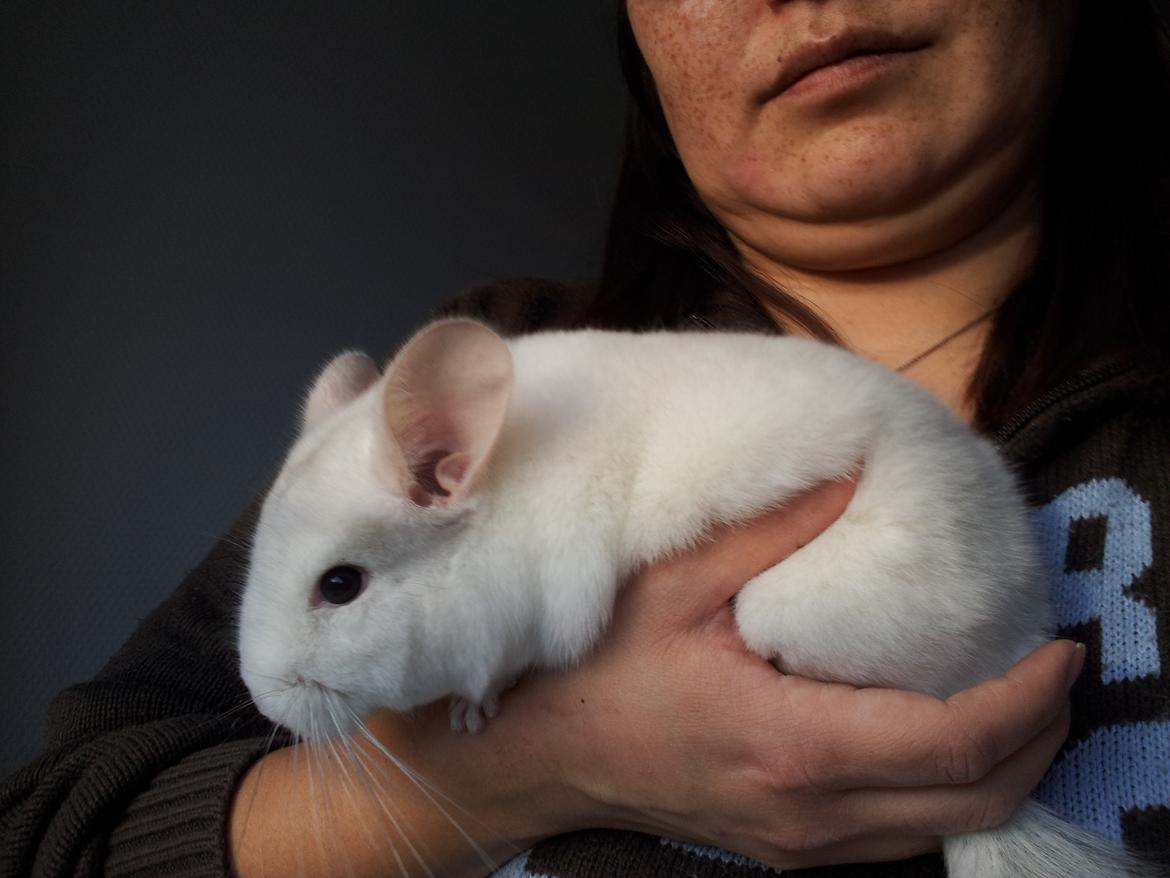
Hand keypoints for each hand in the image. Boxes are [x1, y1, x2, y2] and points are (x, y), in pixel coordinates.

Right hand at [457, 477, 1079, 869]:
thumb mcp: (672, 584)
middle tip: (1055, 672)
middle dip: (1037, 739)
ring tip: (1014, 699)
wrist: (532, 757)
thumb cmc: (592, 670)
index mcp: (791, 743)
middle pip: (974, 800)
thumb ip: (770, 529)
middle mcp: (811, 812)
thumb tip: (852, 474)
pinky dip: (946, 792)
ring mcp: (800, 843)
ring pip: (945, 830)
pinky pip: (899, 835)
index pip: (954, 742)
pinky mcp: (787, 848)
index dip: (1025, 698)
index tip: (1060, 649)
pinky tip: (938, 738)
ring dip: (999, 770)